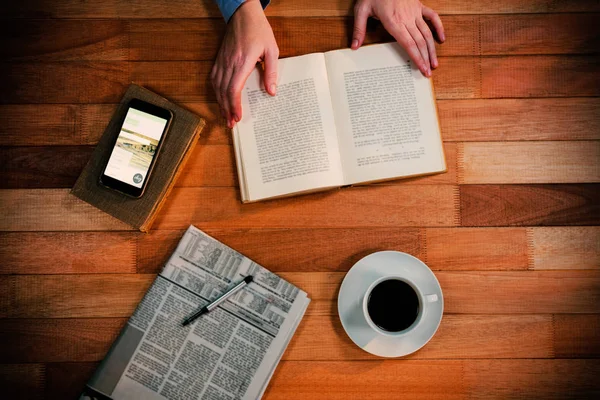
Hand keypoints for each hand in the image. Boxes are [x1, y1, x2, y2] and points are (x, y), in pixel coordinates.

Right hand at [211, 0, 278, 127]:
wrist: (243, 14)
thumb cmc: (259, 30)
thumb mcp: (272, 50)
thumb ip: (271, 72)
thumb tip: (271, 92)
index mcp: (242, 62)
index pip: (234, 89)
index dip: (234, 105)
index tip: (238, 117)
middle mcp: (229, 63)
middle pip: (223, 92)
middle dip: (227, 110)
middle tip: (231, 124)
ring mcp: (222, 61)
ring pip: (217, 87)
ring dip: (220, 103)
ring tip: (225, 116)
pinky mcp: (219, 59)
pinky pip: (214, 79)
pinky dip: (216, 92)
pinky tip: (220, 99)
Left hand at [352, 0, 444, 76]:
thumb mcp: (361, 9)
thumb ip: (359, 29)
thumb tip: (354, 46)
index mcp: (394, 22)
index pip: (408, 44)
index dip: (417, 58)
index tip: (422, 69)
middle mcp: (407, 19)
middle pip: (419, 42)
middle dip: (425, 58)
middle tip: (428, 72)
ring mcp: (414, 12)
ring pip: (427, 33)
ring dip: (432, 49)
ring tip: (434, 63)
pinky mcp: (418, 6)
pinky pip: (432, 17)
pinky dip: (438, 28)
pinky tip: (441, 39)